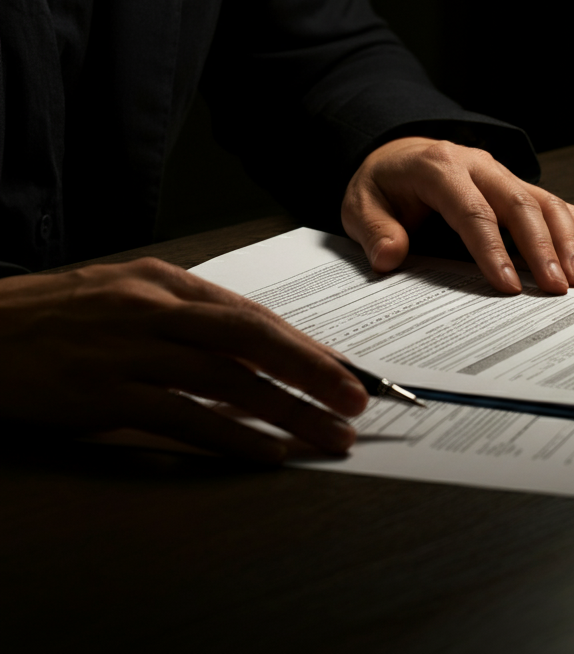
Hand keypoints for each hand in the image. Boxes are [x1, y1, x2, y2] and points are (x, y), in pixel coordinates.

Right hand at [0, 259, 367, 461]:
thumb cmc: (55, 316)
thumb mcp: (125, 296)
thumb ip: (185, 317)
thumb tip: (247, 347)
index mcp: (166, 282)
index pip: (252, 314)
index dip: (304, 344)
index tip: (343, 369)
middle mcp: (155, 310)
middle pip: (253, 339)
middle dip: (313, 370)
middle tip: (357, 398)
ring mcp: (129, 351)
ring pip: (229, 380)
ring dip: (287, 409)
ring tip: (329, 434)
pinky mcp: (103, 394)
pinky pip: (182, 417)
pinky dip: (232, 436)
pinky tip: (267, 452)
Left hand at [341, 137, 573, 294]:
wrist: (398, 155)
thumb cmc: (384, 184)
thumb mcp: (361, 204)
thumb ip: (374, 230)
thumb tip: (389, 256)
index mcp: (438, 167)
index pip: (471, 209)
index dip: (492, 248)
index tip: (508, 285)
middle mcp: (478, 165)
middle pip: (518, 203)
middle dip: (541, 246)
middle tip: (556, 287)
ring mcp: (501, 174)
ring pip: (544, 201)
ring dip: (566, 240)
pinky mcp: (516, 186)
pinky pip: (554, 203)